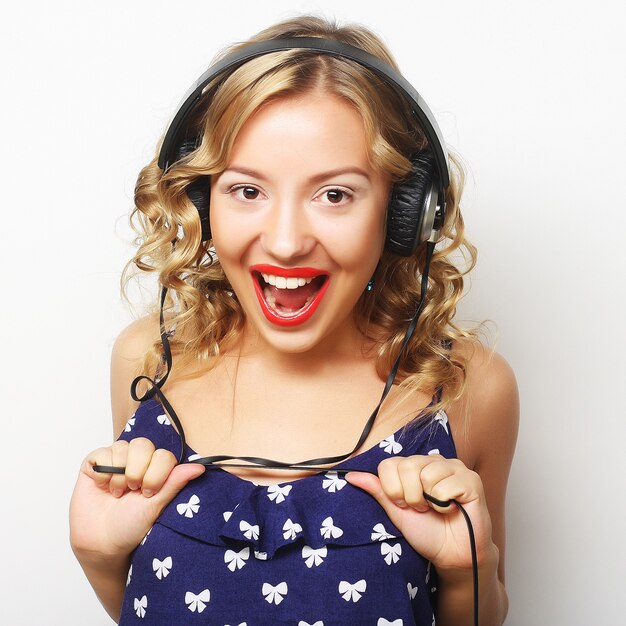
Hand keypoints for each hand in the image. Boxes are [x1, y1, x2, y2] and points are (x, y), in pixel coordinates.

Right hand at [70, 438, 204, 558]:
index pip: (163, 454)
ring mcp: (116, 459)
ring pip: (123, 447)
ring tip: (117, 493)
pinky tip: (103, 487)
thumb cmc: (131, 526)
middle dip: (137, 472)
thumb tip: (199, 467)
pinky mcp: (95, 463)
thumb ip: (174, 483)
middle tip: (132, 491)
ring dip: (119, 475)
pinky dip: (103, 473)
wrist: (102, 542)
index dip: (156, 474)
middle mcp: (137, 460)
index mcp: (156, 469)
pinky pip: (102, 453)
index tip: (149, 493)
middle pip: (143, 445)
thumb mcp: (156, 506)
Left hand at [346, 455, 494, 571]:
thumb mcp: (396, 511)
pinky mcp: (471, 479)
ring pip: (426, 474)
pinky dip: (445, 504)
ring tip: (437, 508)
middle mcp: (432, 461)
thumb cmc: (427, 532)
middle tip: (422, 509)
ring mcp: (453, 467)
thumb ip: (378, 490)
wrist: (452, 555)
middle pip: (406, 466)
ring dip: (429, 500)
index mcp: (413, 466)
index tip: (403, 505)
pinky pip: (446, 485)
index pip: (389, 464)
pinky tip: (452, 508)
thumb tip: (351, 475)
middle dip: (410, 496)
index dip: (392, 490)